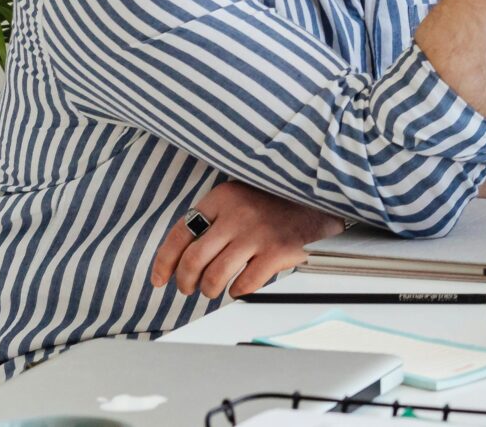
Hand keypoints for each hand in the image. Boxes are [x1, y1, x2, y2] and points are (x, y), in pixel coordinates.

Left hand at [150, 180, 342, 301]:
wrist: (325, 195)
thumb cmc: (279, 200)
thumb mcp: (242, 196)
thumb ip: (215, 218)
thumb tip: (180, 256)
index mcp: (223, 197)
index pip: (180, 234)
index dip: (164, 263)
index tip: (161, 280)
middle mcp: (237, 214)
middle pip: (193, 260)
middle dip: (186, 282)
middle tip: (189, 288)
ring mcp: (258, 233)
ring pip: (215, 276)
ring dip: (209, 289)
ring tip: (214, 290)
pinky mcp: (278, 250)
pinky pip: (245, 284)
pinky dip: (237, 291)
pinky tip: (240, 287)